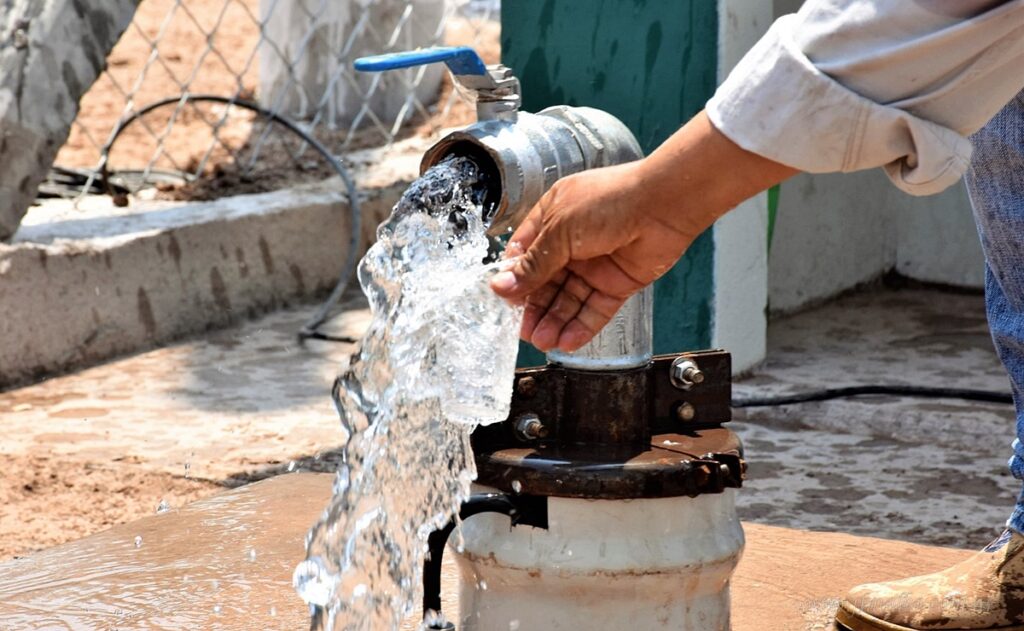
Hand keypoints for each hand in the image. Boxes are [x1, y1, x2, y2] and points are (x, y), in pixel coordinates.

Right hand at [489, 111, 797, 352]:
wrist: (663, 204)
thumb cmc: (610, 202)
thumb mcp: (560, 230)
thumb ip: (534, 264)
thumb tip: (501, 287)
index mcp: (552, 218)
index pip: (525, 254)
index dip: (515, 278)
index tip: (506, 299)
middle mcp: (572, 243)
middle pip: (545, 282)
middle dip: (534, 308)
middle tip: (524, 332)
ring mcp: (595, 264)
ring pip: (569, 300)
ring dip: (555, 321)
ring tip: (543, 342)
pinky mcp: (617, 283)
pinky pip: (595, 309)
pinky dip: (581, 326)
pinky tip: (567, 342)